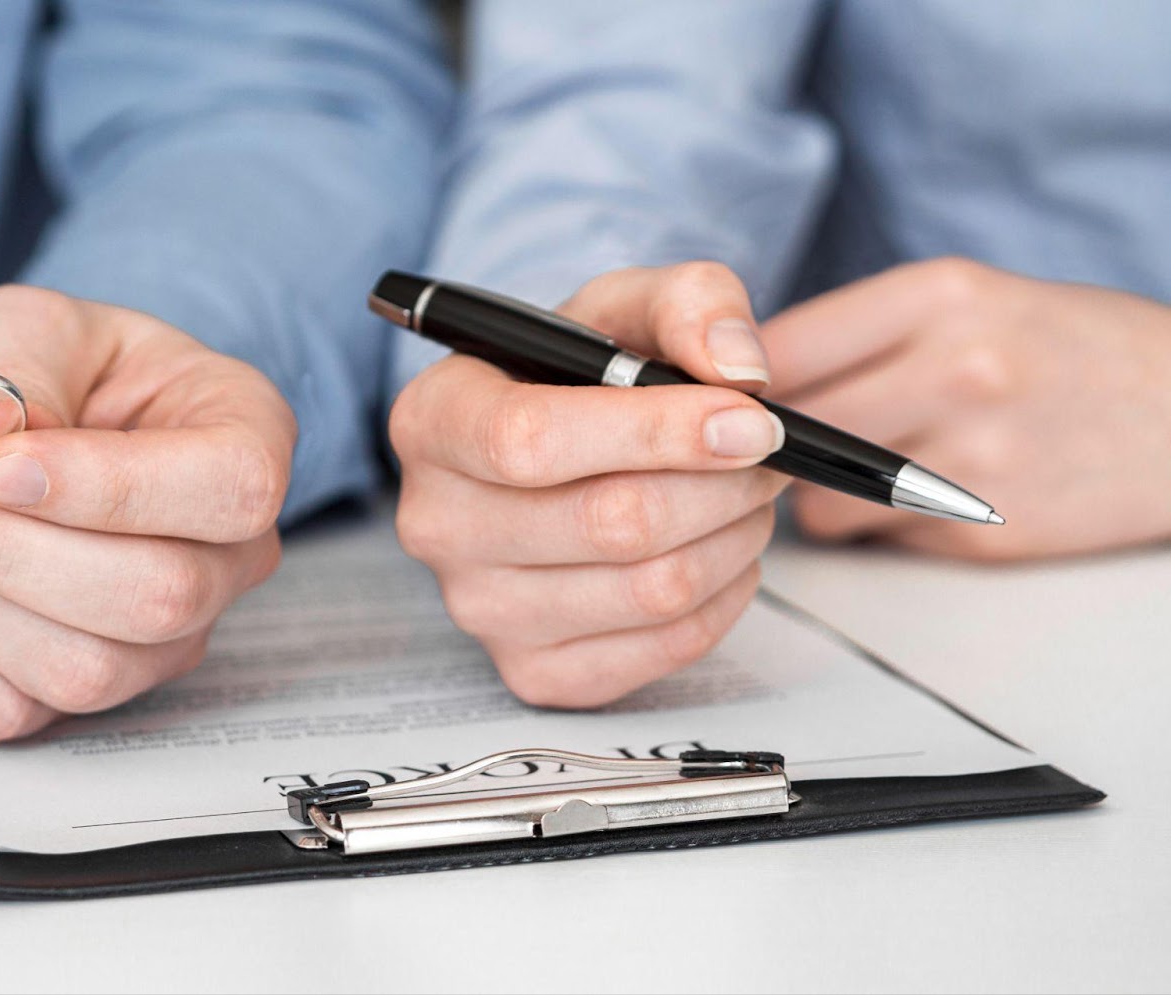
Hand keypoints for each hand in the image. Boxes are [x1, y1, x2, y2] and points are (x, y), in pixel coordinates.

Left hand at [0, 286, 292, 740]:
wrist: (29, 431)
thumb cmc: (61, 374)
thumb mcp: (29, 326)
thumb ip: (9, 368)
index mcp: (251, 444)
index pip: (229, 492)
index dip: (108, 488)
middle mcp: (231, 557)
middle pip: (156, 598)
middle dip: (5, 544)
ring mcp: (170, 639)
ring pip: (84, 670)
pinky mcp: (92, 695)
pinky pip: (11, 710)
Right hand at [391, 264, 788, 707]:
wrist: (544, 450)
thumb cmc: (577, 376)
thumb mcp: (624, 306)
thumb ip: (689, 303)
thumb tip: (740, 369)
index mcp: (433, 420)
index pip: (531, 441)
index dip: (658, 433)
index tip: (749, 421)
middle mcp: (437, 523)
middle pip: (611, 524)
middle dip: (723, 485)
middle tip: (769, 453)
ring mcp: (477, 609)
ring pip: (652, 591)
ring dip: (734, 537)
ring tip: (746, 496)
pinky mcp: (531, 671)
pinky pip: (664, 649)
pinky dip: (723, 599)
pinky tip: (720, 551)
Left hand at [762, 258, 1170, 559]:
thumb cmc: (1071, 350)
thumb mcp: (974, 301)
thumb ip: (866, 333)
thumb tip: (747, 380)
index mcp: (941, 296)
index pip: (777, 349)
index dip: (734, 384)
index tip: (725, 400)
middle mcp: (956, 369)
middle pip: (786, 430)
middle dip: (764, 446)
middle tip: (769, 449)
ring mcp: (972, 457)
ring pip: (815, 501)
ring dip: (814, 498)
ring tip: (851, 476)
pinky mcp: (985, 532)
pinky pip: (875, 540)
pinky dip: (874, 530)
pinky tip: (913, 502)